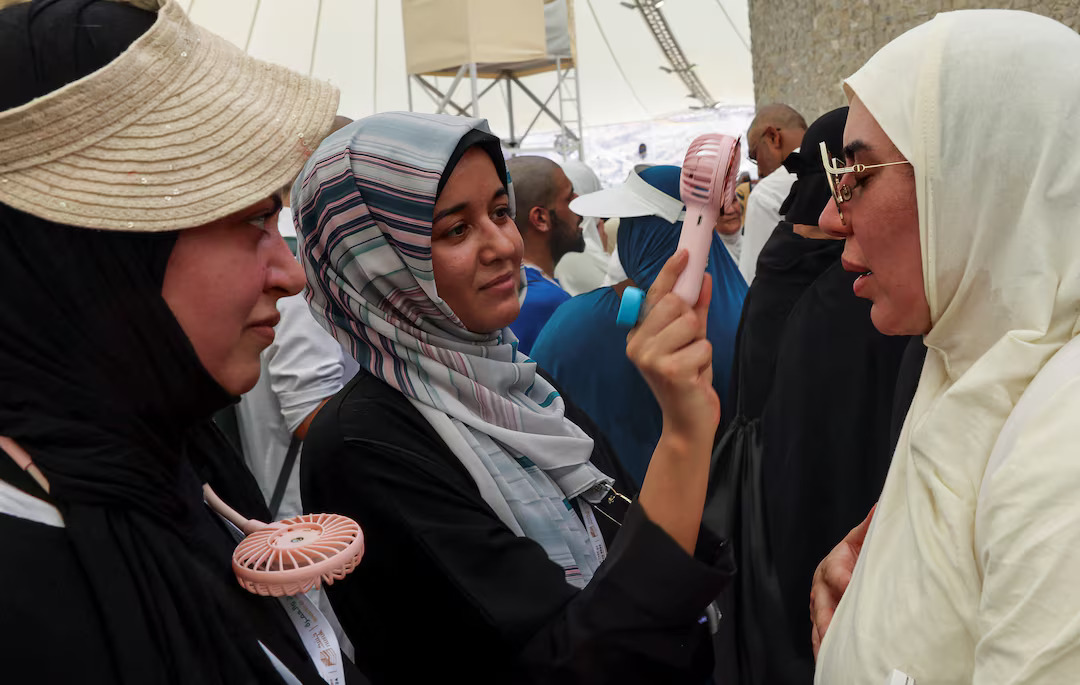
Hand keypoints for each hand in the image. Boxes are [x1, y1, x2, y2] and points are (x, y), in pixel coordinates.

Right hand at [626, 250, 719, 442]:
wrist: (687, 424)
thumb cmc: (688, 381)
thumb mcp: (690, 341)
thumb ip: (694, 310)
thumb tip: (702, 278)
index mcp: (638, 334)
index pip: (654, 295)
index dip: (670, 272)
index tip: (685, 252)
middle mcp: (637, 344)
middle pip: (675, 304)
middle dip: (691, 320)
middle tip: (689, 345)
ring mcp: (650, 358)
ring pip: (690, 323)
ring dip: (700, 343)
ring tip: (693, 363)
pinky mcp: (669, 370)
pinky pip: (702, 346)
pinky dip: (706, 361)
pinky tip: (695, 377)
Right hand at [809, 505, 874, 658]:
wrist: (845, 565)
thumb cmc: (856, 554)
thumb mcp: (862, 539)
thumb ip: (871, 525)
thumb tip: (880, 507)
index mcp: (832, 565)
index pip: (836, 574)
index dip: (843, 583)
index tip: (850, 589)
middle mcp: (822, 588)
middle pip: (822, 605)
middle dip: (828, 620)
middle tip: (835, 632)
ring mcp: (821, 607)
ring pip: (818, 624)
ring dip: (824, 638)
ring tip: (829, 652)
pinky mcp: (824, 622)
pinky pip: (820, 637)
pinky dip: (824, 649)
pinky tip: (829, 660)